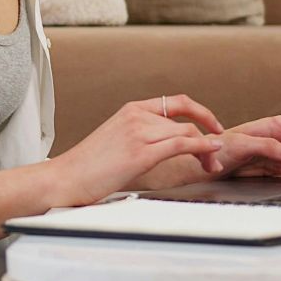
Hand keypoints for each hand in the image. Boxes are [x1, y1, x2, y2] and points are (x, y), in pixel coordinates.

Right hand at [50, 94, 228, 205]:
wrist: (64, 178)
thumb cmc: (87, 167)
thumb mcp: (117, 142)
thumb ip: (141, 137)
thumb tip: (165, 146)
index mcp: (131, 110)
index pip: (177, 102)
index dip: (202, 112)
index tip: (214, 126)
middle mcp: (137, 116)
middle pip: (186, 121)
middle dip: (208, 137)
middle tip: (216, 156)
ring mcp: (139, 132)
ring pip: (187, 133)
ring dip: (208, 150)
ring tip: (212, 166)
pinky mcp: (141, 152)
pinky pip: (182, 143)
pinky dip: (203, 147)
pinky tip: (212, 153)